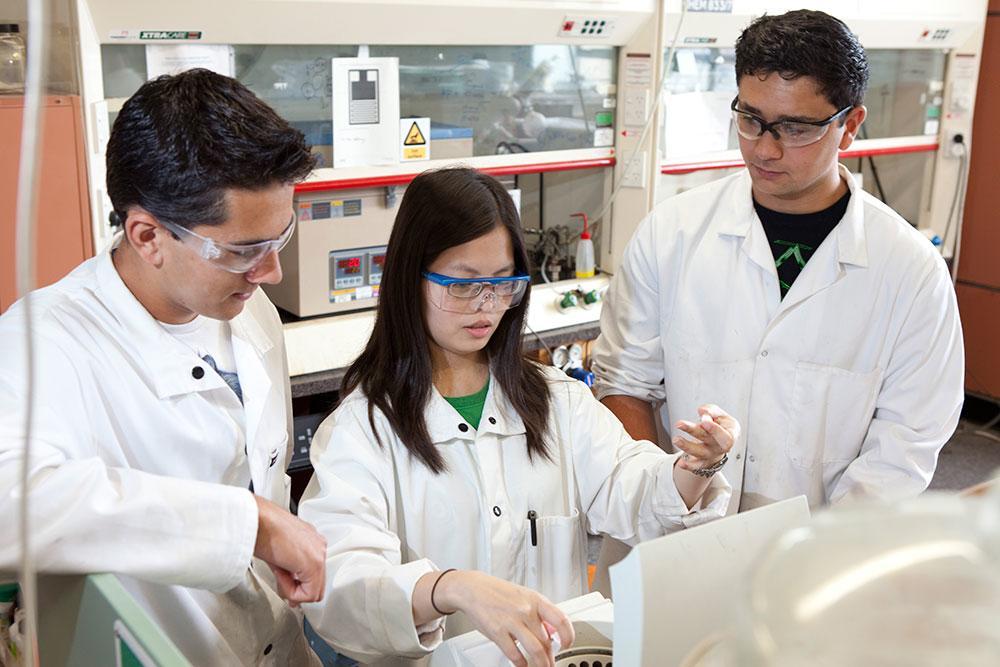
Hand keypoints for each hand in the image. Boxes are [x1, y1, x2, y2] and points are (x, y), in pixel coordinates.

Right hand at [253, 495, 326, 604]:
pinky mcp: (314, 563)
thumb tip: (291, 590)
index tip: (286, 588)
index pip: (313, 575)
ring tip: (278, 574)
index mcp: (312, 541)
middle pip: (317, 585)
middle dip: (298, 591)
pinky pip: (309, 594)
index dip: (298, 586)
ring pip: (315, 592)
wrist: (256, 520)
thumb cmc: (260, 528)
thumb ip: (289, 570)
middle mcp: (319, 546)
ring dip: (294, 590)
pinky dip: (292, 592)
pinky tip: (280, 575)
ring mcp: (319, 554)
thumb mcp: (278, 552)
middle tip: (282, 587)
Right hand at [436, 570, 574, 666]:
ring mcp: (512, 622)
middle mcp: (526, 610)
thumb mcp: (524, 596)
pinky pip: (515, 655)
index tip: (568, 644)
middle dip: (550, 657)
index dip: (568, 635)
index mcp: (536, 600)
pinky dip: (521, 664)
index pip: (561, 619)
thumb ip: (539, 613)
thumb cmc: (498, 593)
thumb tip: (553, 631)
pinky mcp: (498, 633)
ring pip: (535, 650)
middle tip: (551, 664)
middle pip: (547, 641)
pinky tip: (522, 665)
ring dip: (541, 664)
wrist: (472, 589)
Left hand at [673, 404, 739, 472]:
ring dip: (686, 446)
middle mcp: (721, 446)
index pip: (725, 435)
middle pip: (708, 439)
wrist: (720, 439)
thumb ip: (712, 410)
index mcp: (730, 434)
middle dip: (693, 431)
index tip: (703, 421)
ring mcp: (712, 454)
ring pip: (700, 453)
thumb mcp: (720, 414)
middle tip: (680, 423)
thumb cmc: (720, 425)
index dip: (714, 429)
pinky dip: (689, 466)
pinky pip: (697, 466)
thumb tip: (702, 411)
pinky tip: (680, 463)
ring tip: (675, 439)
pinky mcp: (703, 461)